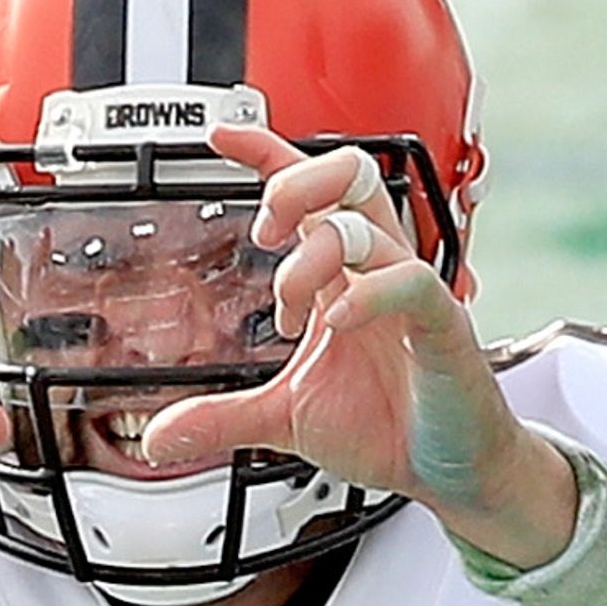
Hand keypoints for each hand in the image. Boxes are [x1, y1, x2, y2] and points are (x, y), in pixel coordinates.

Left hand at [142, 125, 576, 567]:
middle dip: (298, 184)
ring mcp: (410, 294)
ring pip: (368, 226)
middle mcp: (376, 271)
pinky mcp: (443, 325)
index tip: (219, 136)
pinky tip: (338, 320)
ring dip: (315, 256)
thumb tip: (158, 438)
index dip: (267, 153)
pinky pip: (411, 283)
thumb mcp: (285, 420)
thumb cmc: (387, 426)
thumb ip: (222, 418)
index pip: (309, 194)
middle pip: (348, 178)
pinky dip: (370, 293)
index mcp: (341, 277)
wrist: (448, 469)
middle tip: (265, 228)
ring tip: (289, 307)